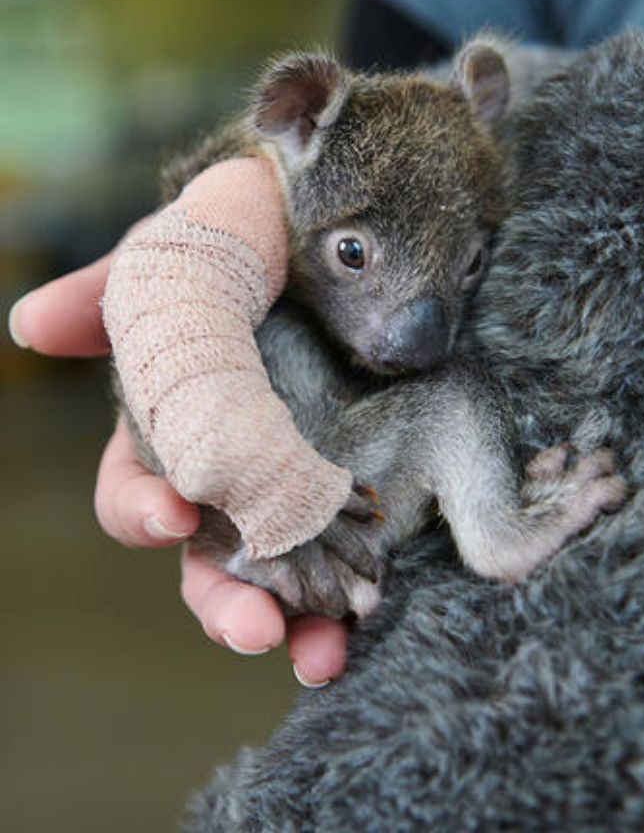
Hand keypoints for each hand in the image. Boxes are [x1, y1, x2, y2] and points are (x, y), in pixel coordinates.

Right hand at [8, 254, 348, 685]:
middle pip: (210, 562)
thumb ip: (106, 297)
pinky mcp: (355, 489)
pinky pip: (350, 554)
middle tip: (254, 630)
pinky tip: (367, 622)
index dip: (145, 513)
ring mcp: (294, 487)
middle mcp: (229, 476)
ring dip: (294, 626)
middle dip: (226, 603)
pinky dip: (353, 597)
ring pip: (282, 577)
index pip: (139, 495)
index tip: (174, 515)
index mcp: (171, 435)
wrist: (332, 229)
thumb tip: (29, 329)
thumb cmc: (235, 240)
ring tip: (322, 657)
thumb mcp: (169, 261)